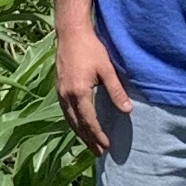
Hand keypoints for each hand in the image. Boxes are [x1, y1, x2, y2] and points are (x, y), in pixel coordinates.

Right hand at [54, 18, 133, 160]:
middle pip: (77, 125)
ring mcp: (59, 92)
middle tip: (99, 153)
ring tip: (89, 144)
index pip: (89, 121)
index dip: (98, 135)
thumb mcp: (107, 69)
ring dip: (79, 134)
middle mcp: (66, 95)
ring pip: (69, 120)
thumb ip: (116, 91)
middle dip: (88, 140)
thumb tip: (127, 110)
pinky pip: (65, 112)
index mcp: (78, 92)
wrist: (70, 32)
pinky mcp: (58, 87)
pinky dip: (73, 123)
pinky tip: (78, 125)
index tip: (107, 146)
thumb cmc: (90, 48)